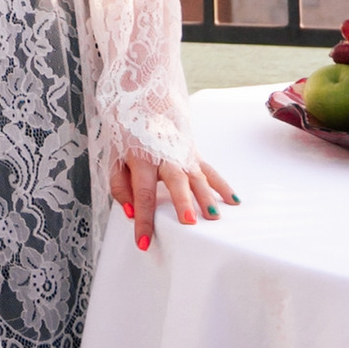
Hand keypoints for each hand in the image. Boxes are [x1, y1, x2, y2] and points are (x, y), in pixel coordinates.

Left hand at [110, 145, 237, 247]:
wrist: (144, 104)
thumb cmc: (128, 139)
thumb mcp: (114, 160)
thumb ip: (120, 188)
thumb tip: (131, 213)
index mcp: (141, 159)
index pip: (143, 194)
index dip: (143, 220)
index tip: (144, 243)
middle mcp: (165, 156)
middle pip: (175, 181)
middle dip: (182, 201)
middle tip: (189, 221)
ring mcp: (183, 154)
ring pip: (197, 176)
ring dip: (206, 196)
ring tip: (213, 216)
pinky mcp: (194, 153)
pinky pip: (211, 171)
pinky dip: (223, 186)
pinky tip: (234, 201)